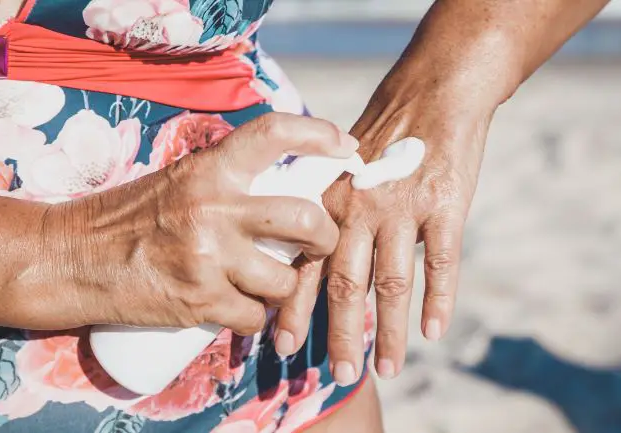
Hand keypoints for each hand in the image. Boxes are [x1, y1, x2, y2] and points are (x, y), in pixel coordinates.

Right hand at [34, 113, 357, 335]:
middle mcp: (214, 208)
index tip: (345, 146)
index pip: (273, 134)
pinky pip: (255, 316)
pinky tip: (241, 309)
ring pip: (284, 278)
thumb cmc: (129, 216)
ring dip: (286, 286)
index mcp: (209, 169)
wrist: (73, 258)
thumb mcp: (180, 181)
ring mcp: (208, 257)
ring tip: (267, 281)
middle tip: (319, 242)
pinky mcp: (199, 300)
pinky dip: (256, 318)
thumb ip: (227, 181)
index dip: (318, 134)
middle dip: (325, 236)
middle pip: (304, 219)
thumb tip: (284, 186)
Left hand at [322, 76, 493, 384]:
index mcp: (330, 201)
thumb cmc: (381, 134)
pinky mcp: (446, 206)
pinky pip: (443, 262)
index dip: (293, 308)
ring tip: (389, 368)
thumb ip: (326, 213)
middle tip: (339, 374)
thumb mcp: (338, 166)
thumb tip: (311, 260)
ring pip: (394, 282)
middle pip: (347, 284)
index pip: (304, 264)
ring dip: (392, 331)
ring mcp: (405, 208)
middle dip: (341, 334)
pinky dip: (439, 299)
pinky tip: (435, 331)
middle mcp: (361, 209)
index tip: (283, 346)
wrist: (433, 93)